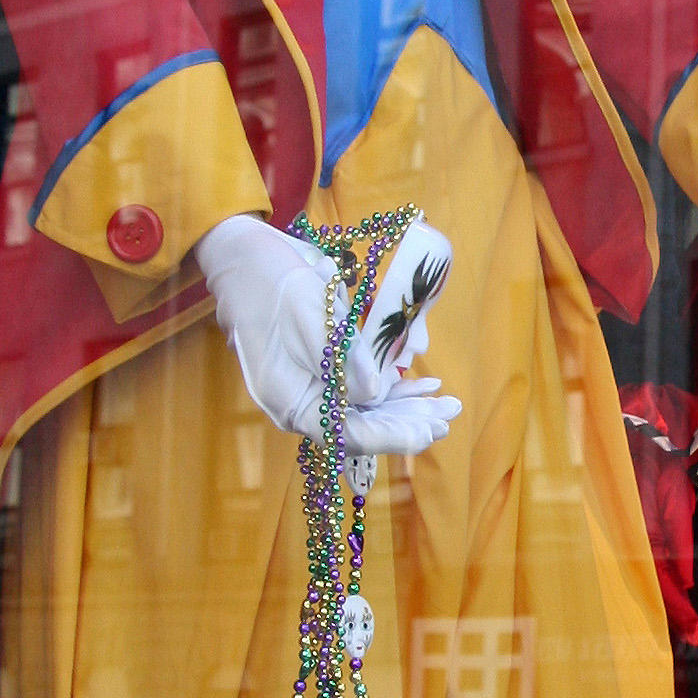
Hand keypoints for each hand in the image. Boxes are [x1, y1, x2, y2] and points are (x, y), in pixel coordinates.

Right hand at [194, 215, 460, 452]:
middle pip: (361, 426)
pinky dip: (394, 389)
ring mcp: (313, 389)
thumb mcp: (312, 318)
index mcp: (291, 402)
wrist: (248, 261)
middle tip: (448, 417)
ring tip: (447, 405)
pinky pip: (363, 389)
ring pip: (367, 410)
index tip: (427, 434)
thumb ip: (342, 361)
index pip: (346, 433)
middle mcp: (303, 404)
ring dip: (407, 407)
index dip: (390, 436)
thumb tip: (375, 395)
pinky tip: (425, 386)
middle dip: (408, 423)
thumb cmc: (274, 285)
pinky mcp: (324, 372)